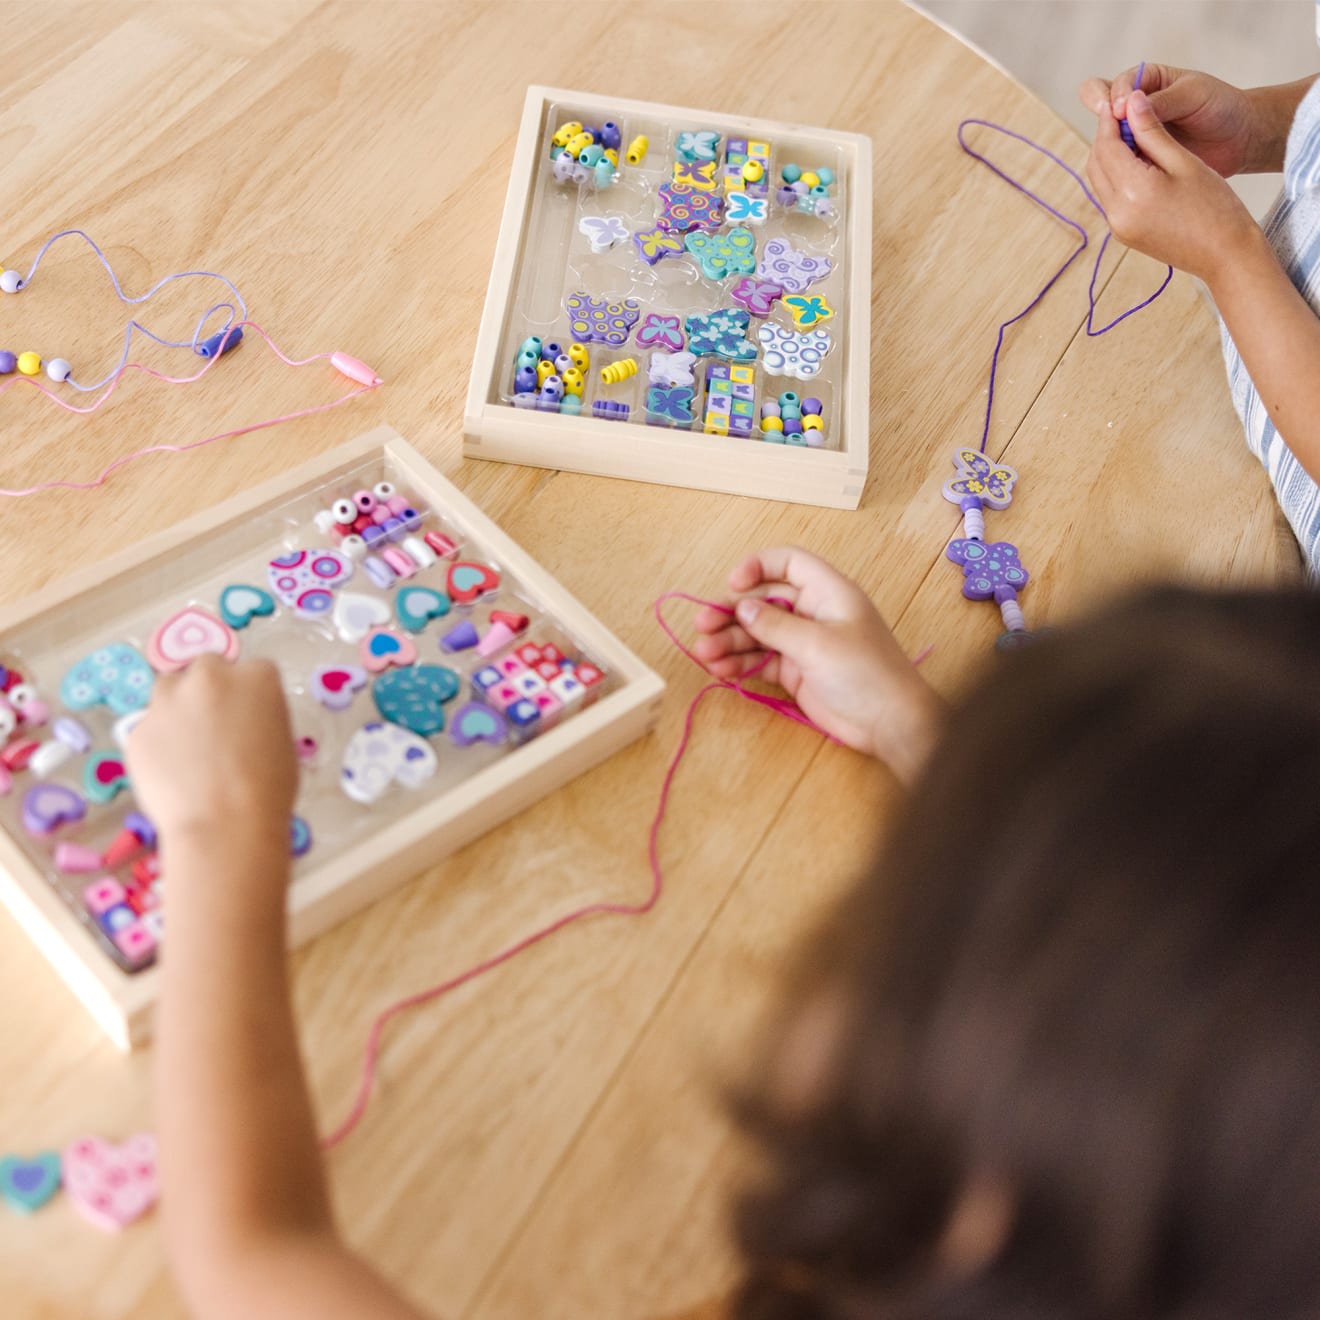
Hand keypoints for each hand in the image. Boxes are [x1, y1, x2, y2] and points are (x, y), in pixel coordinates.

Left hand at [125, 655, 296, 851]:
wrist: (225, 825)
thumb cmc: (269, 789)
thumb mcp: (281, 740)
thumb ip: (259, 716)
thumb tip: (241, 722)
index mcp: (256, 676)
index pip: (252, 671)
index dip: (248, 696)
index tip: (248, 719)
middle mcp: (209, 677)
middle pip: (205, 668)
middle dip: (208, 690)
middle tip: (214, 727)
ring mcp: (168, 701)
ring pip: (168, 689)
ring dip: (177, 708)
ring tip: (187, 749)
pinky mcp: (137, 729)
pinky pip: (149, 729)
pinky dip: (158, 744)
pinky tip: (171, 774)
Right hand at [689, 547, 942, 782]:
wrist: (891, 724)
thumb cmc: (866, 674)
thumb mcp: (817, 644)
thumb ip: (775, 624)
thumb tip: (741, 606)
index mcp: (828, 592)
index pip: (788, 563)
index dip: (758, 566)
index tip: (732, 584)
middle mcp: (814, 613)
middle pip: (764, 601)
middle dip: (731, 613)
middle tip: (703, 626)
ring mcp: (804, 644)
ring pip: (758, 634)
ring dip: (730, 642)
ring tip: (705, 655)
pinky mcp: (797, 672)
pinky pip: (761, 661)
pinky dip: (741, 664)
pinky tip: (720, 670)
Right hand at [1079, 64, 1255, 176]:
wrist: (1240, 138)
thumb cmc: (1221, 106)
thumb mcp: (1193, 95)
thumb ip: (1161, 101)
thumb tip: (1125, 107)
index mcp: (1144, 82)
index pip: (1109, 87)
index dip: (1110, 98)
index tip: (1119, 111)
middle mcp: (1132, 109)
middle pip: (1098, 112)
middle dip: (1103, 123)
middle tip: (1116, 134)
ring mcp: (1133, 137)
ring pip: (1103, 142)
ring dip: (1110, 149)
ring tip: (1128, 156)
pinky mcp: (1139, 162)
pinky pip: (1116, 165)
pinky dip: (1118, 169)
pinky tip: (1129, 173)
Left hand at [1085, 94, 1257, 283]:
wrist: (1226, 255)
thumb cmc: (1215, 206)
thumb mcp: (1184, 161)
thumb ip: (1153, 132)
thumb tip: (1131, 102)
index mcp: (1132, 192)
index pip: (1106, 146)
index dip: (1110, 120)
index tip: (1122, 100)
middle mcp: (1117, 213)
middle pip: (1096, 164)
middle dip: (1107, 137)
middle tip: (1128, 116)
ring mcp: (1118, 227)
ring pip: (1099, 181)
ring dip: (1109, 157)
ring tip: (1136, 137)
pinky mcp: (1123, 235)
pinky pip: (1109, 198)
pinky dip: (1116, 176)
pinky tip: (1139, 164)